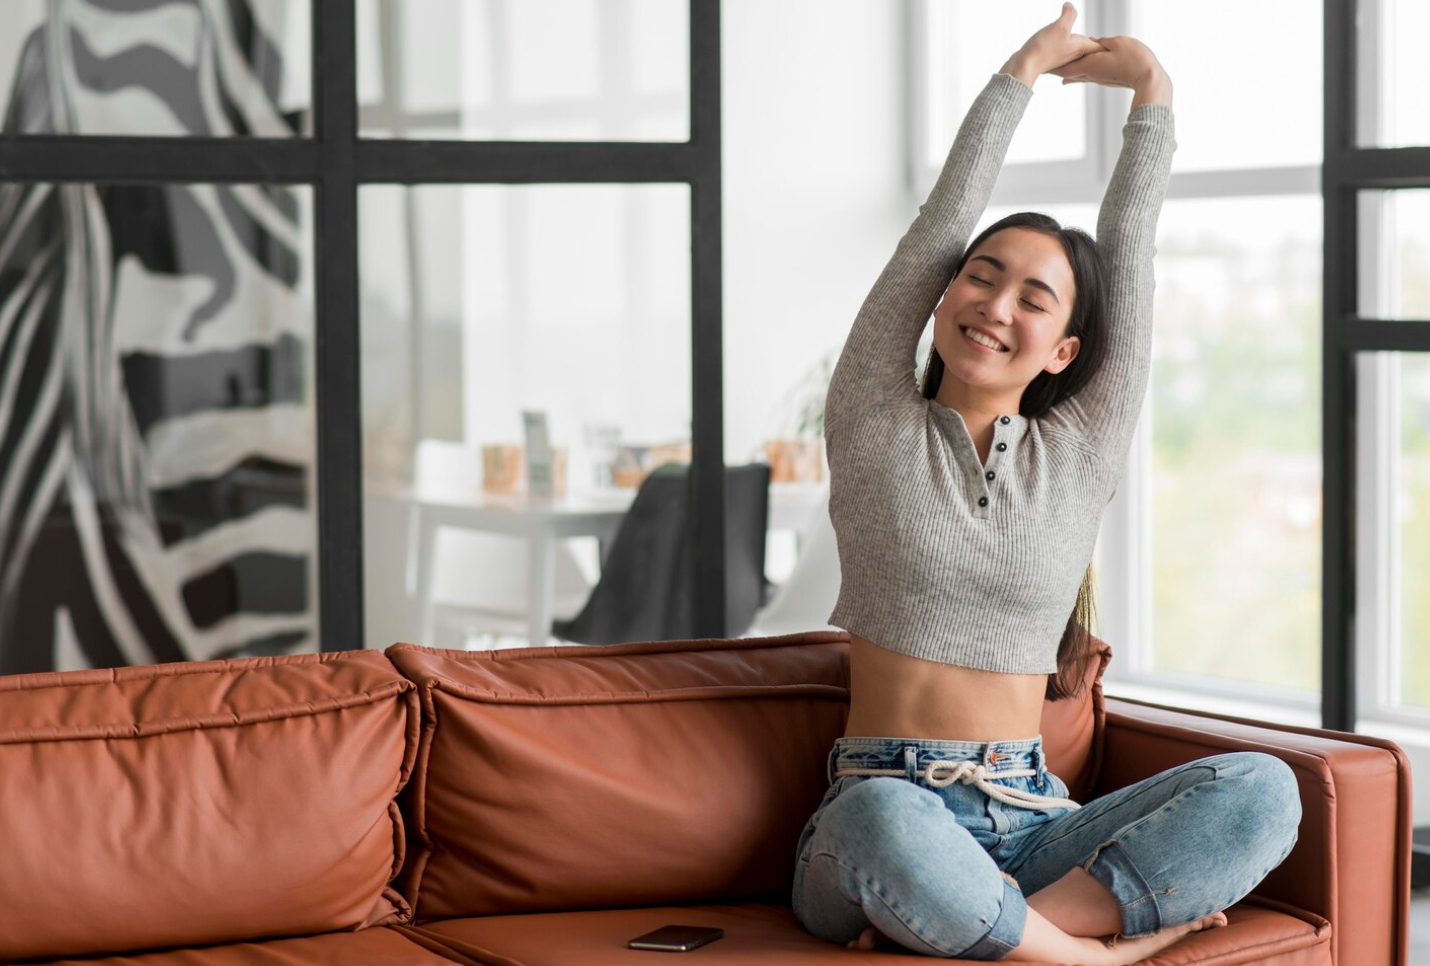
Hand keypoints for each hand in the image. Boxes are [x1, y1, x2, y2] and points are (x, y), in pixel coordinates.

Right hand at [1001, 3, 1102, 86]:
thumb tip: (1069, 6)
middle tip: (1108, 46)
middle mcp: (1075, 55)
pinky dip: (1070, 52)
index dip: (1110, 45)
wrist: (1025, 66)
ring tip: (1089, 44)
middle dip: (1099, 48)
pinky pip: (1066, 55)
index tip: (1119, 45)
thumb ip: (1069, 14)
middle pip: (1092, 52)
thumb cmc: (1043, 48)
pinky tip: (1065, 47)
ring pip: (1079, 53)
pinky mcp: (1053, 60)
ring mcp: (1064, 59)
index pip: (1101, 47)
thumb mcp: (1060, 26)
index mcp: (1082, 48)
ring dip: (1084, 49)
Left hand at [1050, 33, 1170, 101]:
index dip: (1051, 65)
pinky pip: (1085, 76)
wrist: (1148, 79)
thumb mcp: (1117, 43)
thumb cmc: (1135, 59)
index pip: (1065, 66)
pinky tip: (1069, 78)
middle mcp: (1091, 74)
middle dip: (1054, 69)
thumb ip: (1101, 42)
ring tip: (1050, 71)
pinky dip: (1075, 74)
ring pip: (1075, 75)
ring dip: (1063, 72)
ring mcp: (1098, 79)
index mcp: (1090, 64)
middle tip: (1039, 68)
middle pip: (1067, 72)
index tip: (1040, 65)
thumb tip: (1090, 41)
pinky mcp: (1105, 80)